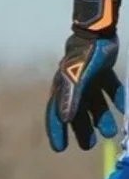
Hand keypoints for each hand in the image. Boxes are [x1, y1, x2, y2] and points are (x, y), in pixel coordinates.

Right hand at [45, 0, 123, 151]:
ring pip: (94, 103)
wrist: (97, 30)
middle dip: (82, 129)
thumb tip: (65, 119)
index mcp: (63, 87)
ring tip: (111, 133)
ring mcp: (89, 77)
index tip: (59, 148)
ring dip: (101, 118)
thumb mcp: (76, 79)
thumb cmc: (83, 55)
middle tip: (88, 146)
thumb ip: (70, 98)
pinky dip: (115, 99)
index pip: (56, 113)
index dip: (57, 131)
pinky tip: (123, 108)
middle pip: (76, 111)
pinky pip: (110, 89)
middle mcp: (75, 84)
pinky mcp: (103, 70)